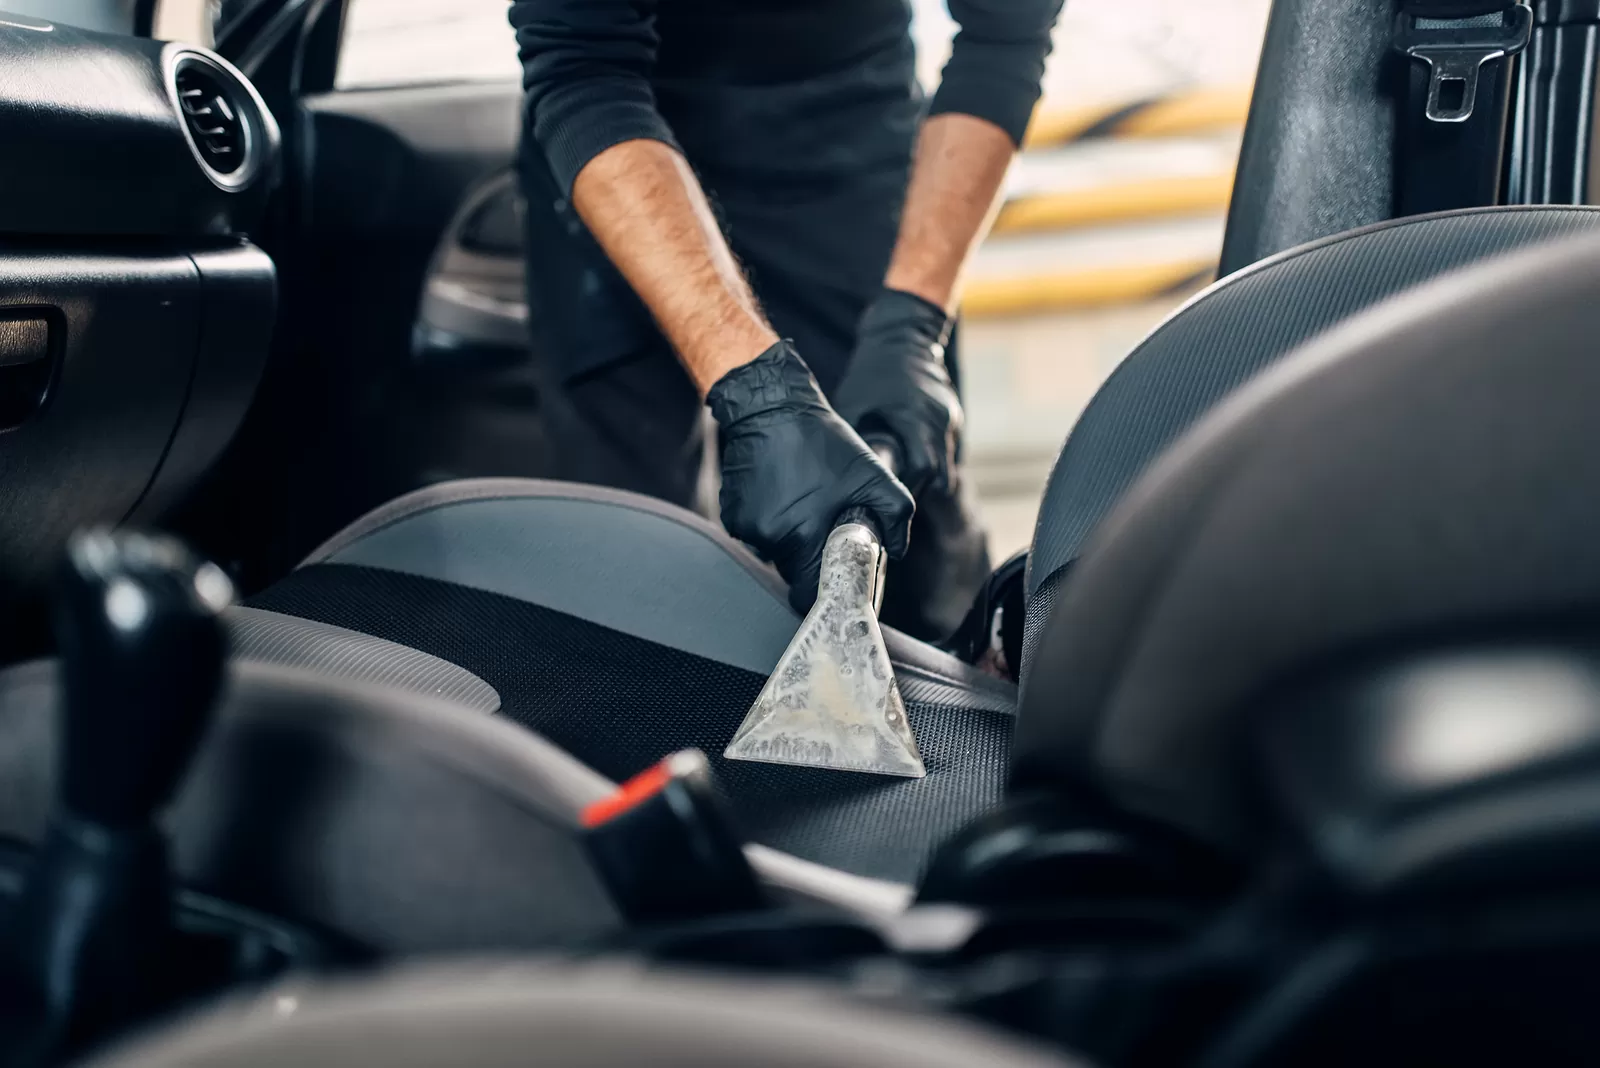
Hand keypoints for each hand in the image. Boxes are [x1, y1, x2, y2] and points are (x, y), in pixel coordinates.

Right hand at [708, 341, 914, 612]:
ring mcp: (745, 526)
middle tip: (825, 525)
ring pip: (775, 551)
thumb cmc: (822, 440)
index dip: (824, 590)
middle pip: (792, 572)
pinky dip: (770, 521)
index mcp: (802, 534)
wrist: (770, 406)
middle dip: (810, 557)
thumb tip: (897, 550)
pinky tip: (780, 492)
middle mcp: (769, 537)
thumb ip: (896, 516)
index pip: (808, 592)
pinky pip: (756, 532)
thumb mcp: (872, 473)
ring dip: (790, 537)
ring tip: (803, 499)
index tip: (834, 578)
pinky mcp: (731, 514)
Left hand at [831, 288, 963, 494]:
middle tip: (897, 499)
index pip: (923, 470)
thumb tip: (836, 477)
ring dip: (926, 473)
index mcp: (916, 419)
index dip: (908, 490)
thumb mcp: (852, 405)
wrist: (902, 334)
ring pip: (945, 461)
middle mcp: (939, 420)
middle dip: (920, 490)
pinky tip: (909, 451)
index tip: (890, 503)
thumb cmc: (871, 371)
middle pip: (941, 474)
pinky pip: (945, 444)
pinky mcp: (952, 412)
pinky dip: (929, 454)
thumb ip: (851, 441)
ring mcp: (949, 416)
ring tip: (901, 477)